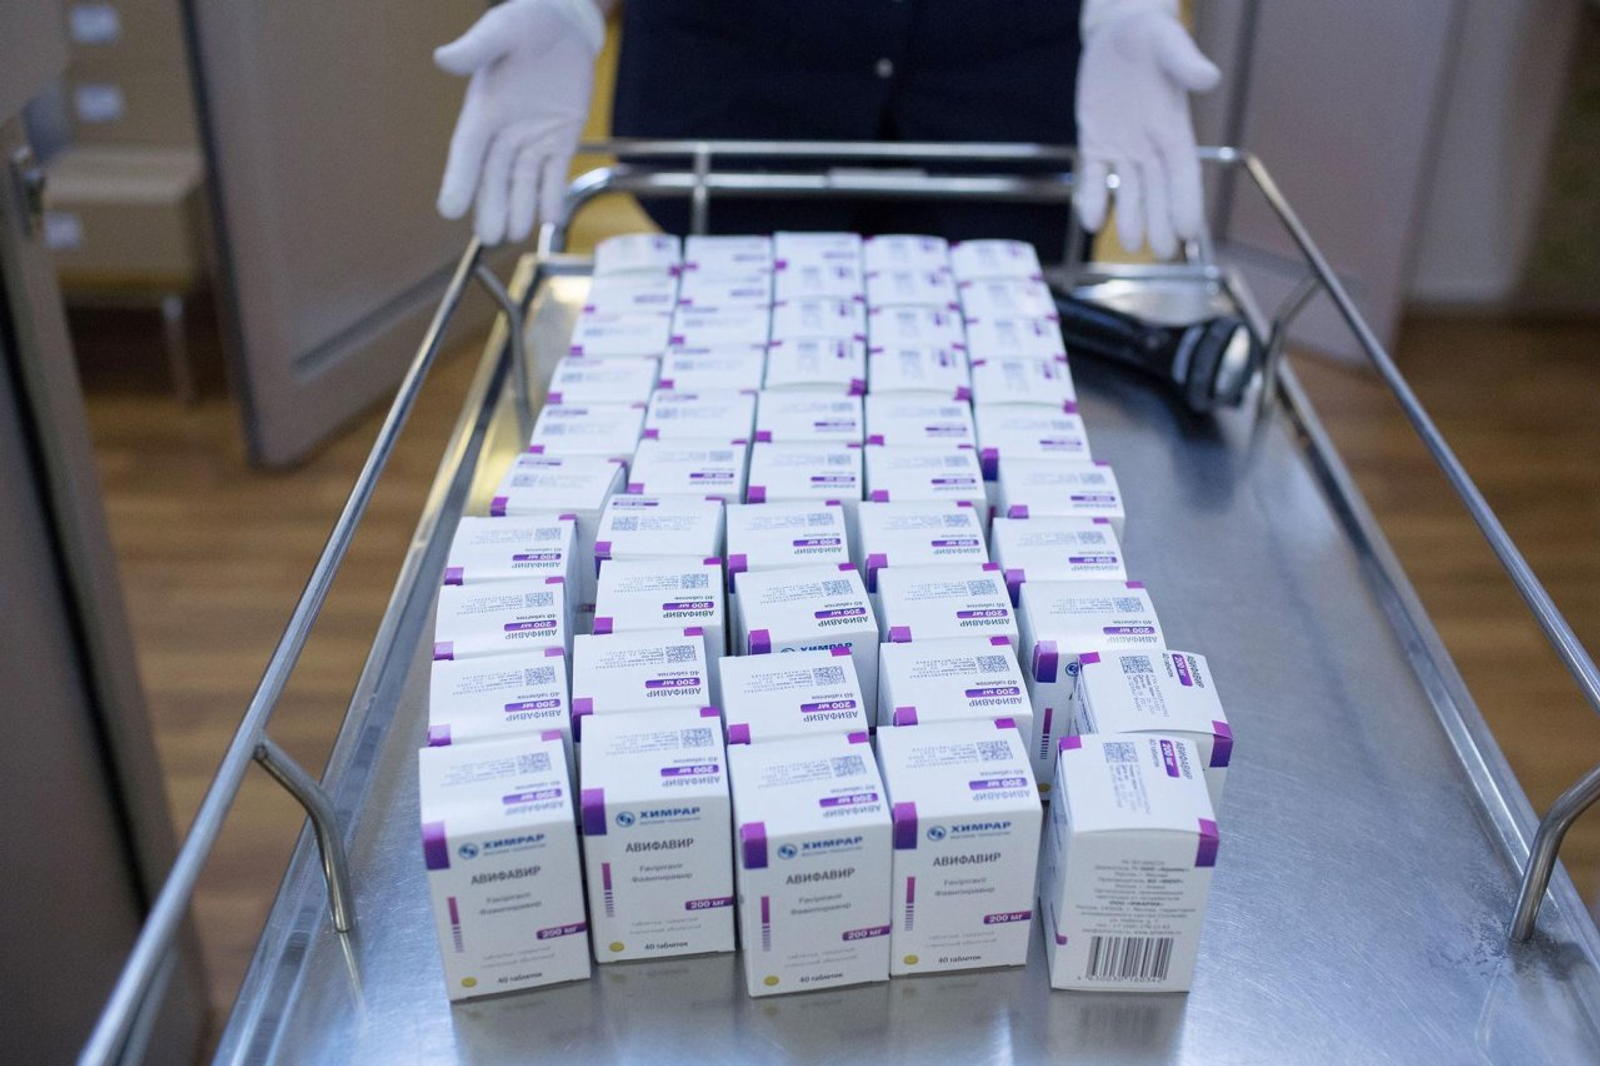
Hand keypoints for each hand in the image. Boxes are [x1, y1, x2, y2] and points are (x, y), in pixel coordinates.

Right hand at [435, 0, 602, 244]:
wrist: (564, 25)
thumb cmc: (527, 24)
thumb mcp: (502, 31)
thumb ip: (477, 48)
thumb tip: (445, 58)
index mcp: (484, 109)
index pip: (467, 150)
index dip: (459, 179)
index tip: (448, 208)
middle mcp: (505, 131)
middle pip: (493, 176)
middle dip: (490, 205)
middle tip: (488, 236)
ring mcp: (533, 139)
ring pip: (522, 181)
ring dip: (518, 207)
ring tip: (514, 233)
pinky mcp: (560, 141)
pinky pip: (554, 174)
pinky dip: (552, 195)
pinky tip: (551, 218)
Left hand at [1075, 5, 1220, 258]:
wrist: (1118, 31)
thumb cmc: (1152, 37)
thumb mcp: (1169, 43)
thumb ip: (1185, 64)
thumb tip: (1207, 78)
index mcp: (1172, 126)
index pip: (1182, 171)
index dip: (1185, 200)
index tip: (1188, 229)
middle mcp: (1149, 143)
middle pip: (1157, 190)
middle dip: (1160, 220)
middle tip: (1161, 252)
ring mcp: (1121, 145)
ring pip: (1129, 190)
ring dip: (1130, 217)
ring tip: (1132, 246)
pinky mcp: (1095, 140)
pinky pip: (1094, 175)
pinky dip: (1093, 197)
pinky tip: (1091, 220)